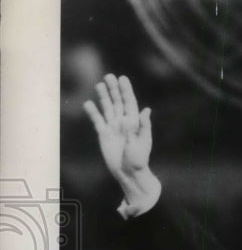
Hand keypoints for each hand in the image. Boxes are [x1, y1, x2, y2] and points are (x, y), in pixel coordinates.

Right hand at [83, 74, 160, 206]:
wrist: (128, 173)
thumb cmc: (139, 159)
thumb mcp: (143, 142)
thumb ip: (143, 126)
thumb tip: (146, 110)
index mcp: (134, 122)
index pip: (129, 102)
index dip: (126, 90)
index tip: (122, 78)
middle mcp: (124, 122)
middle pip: (117, 102)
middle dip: (113, 89)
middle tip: (109, 76)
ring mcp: (113, 127)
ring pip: (107, 108)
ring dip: (103, 97)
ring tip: (99, 85)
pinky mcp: (104, 134)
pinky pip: (97, 120)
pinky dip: (93, 112)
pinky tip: (88, 104)